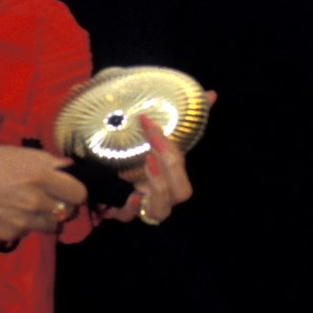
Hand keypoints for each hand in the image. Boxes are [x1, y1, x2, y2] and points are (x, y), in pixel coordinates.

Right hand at [0, 145, 87, 241]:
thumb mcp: (15, 153)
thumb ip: (46, 161)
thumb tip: (68, 166)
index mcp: (40, 175)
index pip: (79, 193)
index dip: (75, 191)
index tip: (68, 188)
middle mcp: (35, 200)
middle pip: (67, 212)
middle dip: (62, 205)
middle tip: (50, 197)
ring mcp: (22, 220)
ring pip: (50, 226)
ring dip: (45, 218)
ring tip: (28, 206)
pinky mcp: (9, 234)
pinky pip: (27, 232)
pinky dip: (24, 225)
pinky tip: (9, 213)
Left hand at [101, 100, 202, 224]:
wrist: (100, 172)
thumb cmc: (132, 150)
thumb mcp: (149, 132)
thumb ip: (181, 116)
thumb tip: (212, 94)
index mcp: (170, 173)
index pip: (181, 165)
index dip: (172, 148)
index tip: (149, 123)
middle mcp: (160, 192)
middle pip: (181, 191)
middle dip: (172, 166)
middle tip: (152, 142)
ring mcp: (142, 204)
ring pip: (161, 210)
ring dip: (159, 188)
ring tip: (148, 163)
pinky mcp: (119, 212)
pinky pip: (128, 218)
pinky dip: (129, 209)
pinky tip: (128, 195)